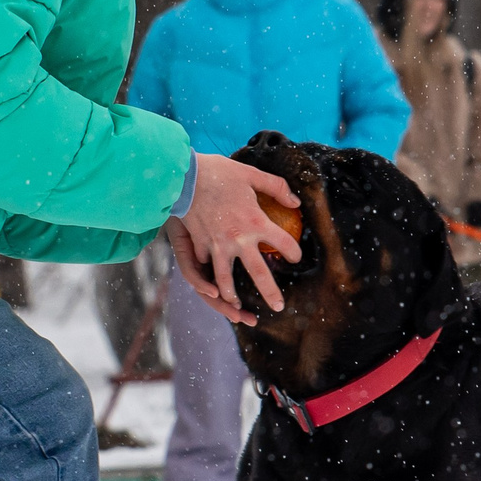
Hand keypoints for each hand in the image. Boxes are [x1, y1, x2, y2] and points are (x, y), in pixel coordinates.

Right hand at [165, 153, 301, 325]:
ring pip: (226, 280)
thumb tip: (296, 202)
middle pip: (260, 273)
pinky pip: (206, 267)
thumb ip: (277, 187)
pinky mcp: (200, 245)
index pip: (284, 243)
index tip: (296, 257)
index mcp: (256, 221)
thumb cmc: (219, 172)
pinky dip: (208, 278)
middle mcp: (239, 239)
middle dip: (271, 293)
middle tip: (278, 307)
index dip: (294, 252)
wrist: (184, 176)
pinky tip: (212, 287)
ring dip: (232, 296)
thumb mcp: (251, 174)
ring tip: (237, 307)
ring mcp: (218, 245)